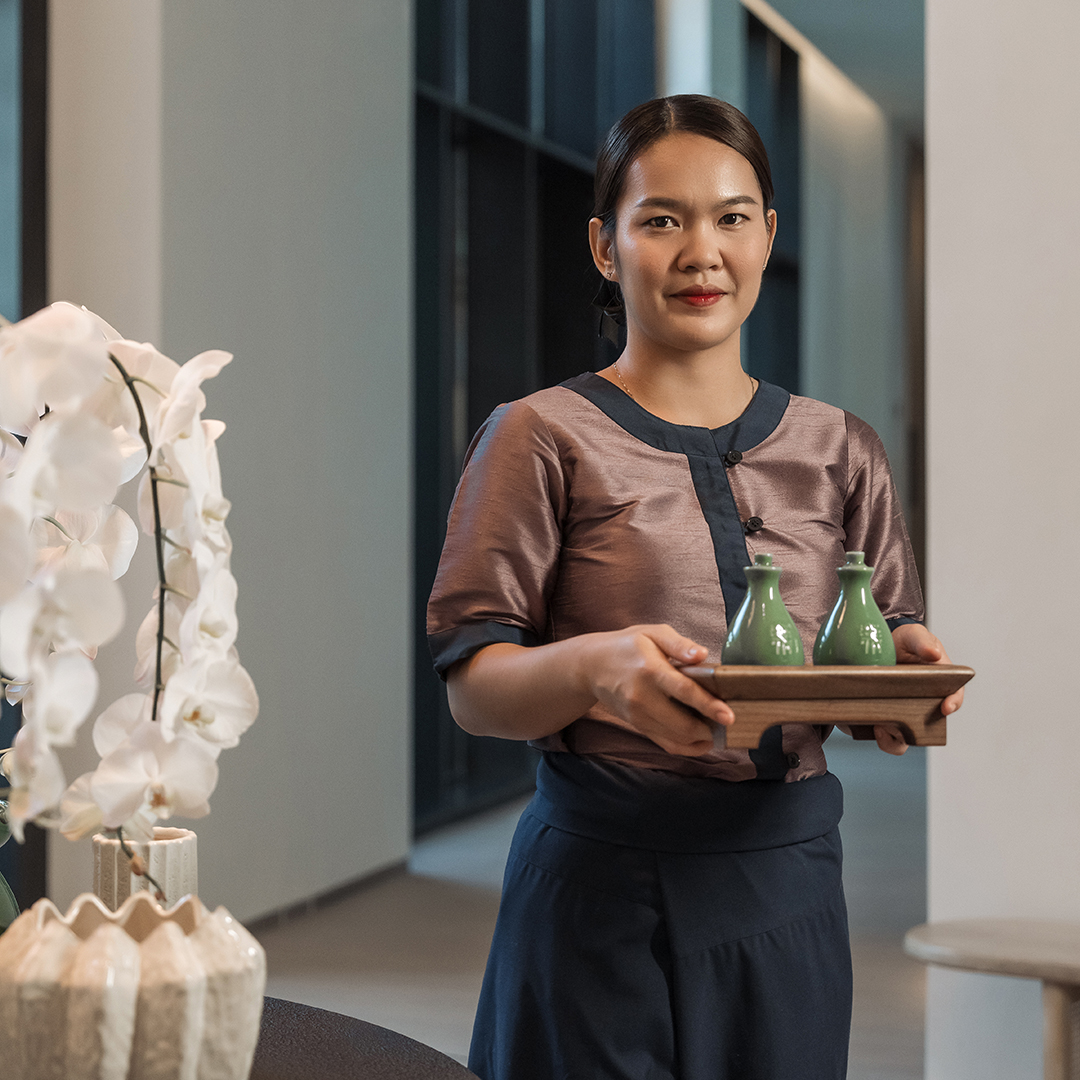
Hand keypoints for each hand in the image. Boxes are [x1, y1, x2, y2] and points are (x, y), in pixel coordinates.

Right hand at [580, 624, 734, 756]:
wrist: (591, 667)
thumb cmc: (626, 646)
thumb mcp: (652, 633)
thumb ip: (680, 644)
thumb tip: (703, 655)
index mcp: (651, 670)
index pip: (684, 691)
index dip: (708, 705)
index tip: (729, 715)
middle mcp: (643, 697)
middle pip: (682, 724)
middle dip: (709, 729)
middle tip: (728, 722)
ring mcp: (639, 716)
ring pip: (676, 739)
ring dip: (701, 739)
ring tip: (718, 729)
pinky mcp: (638, 726)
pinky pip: (666, 745)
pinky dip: (688, 747)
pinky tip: (702, 740)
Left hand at [870, 623, 963, 755]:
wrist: (874, 646)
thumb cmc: (902, 642)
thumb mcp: (913, 635)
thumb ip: (923, 642)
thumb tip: (934, 654)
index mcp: (938, 683)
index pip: (953, 696)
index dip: (953, 703)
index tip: (945, 707)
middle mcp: (924, 703)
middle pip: (929, 725)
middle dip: (918, 726)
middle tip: (902, 718)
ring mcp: (902, 712)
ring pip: (905, 738)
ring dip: (896, 736)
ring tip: (883, 724)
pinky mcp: (883, 717)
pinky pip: (885, 738)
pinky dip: (880, 738)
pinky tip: (873, 726)